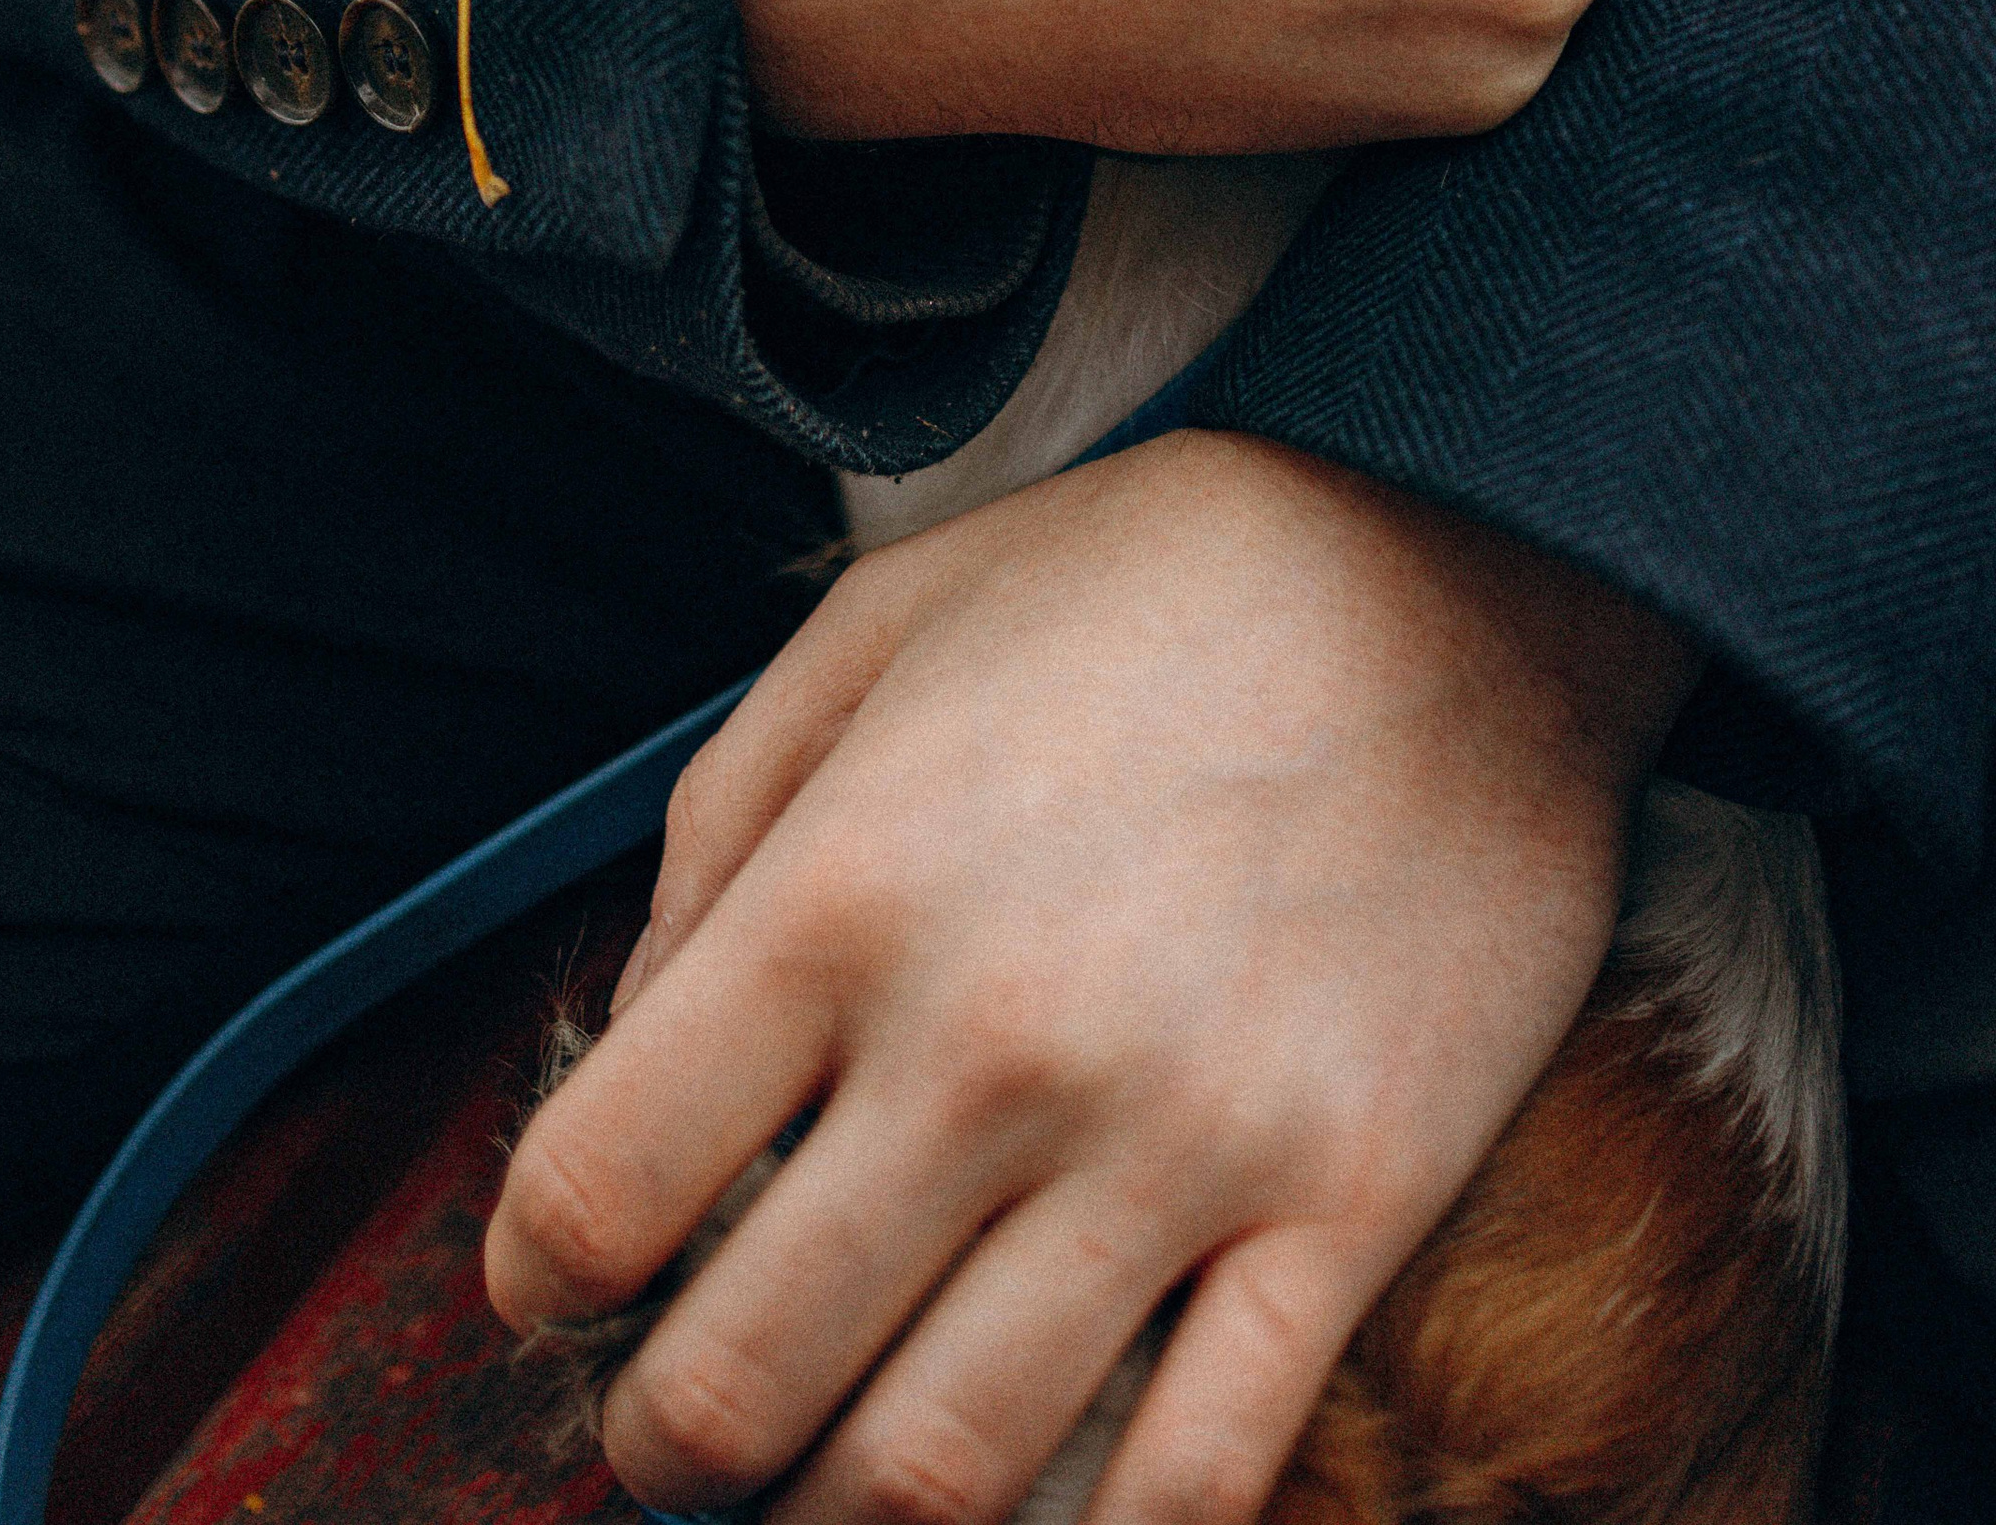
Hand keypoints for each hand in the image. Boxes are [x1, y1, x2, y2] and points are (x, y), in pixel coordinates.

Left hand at [484, 431, 1695, 1524]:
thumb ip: (717, 834)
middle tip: (678, 1436)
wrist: (1458, 563)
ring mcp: (1180, 1143)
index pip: (596, 1186)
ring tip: (827, 1493)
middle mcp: (989, 1043)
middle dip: (668, 1450)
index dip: (536, 1277)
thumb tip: (626, 1045)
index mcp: (845, 889)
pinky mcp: (1350, 1205)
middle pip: (741, 1382)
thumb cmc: (1141, 584)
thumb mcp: (876, 630)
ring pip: (941, 1478)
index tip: (558, 1290)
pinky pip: (1195, 1480)